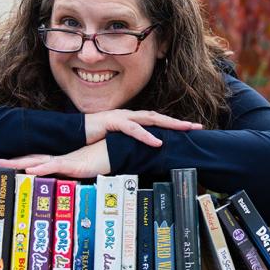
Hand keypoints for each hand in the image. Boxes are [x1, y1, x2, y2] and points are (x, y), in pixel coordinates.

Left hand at [0, 140, 110, 177]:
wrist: (115, 153)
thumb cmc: (101, 162)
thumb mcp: (82, 173)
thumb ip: (72, 178)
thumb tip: (64, 190)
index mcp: (60, 162)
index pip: (36, 161)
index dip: (21, 162)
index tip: (6, 164)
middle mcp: (59, 160)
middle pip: (32, 159)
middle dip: (14, 162)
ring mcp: (65, 161)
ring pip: (38, 161)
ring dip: (21, 163)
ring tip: (5, 164)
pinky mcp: (73, 165)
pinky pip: (55, 165)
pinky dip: (41, 167)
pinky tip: (30, 169)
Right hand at [85, 109, 201, 146]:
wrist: (73, 132)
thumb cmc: (94, 137)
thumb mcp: (116, 141)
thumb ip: (129, 144)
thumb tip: (142, 153)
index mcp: (131, 120)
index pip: (156, 121)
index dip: (172, 124)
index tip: (189, 130)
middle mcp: (129, 115)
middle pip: (159, 117)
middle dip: (178, 122)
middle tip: (197, 127)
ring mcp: (122, 117)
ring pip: (150, 119)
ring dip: (169, 124)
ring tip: (185, 129)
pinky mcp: (113, 122)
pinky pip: (133, 129)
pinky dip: (146, 136)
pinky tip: (157, 142)